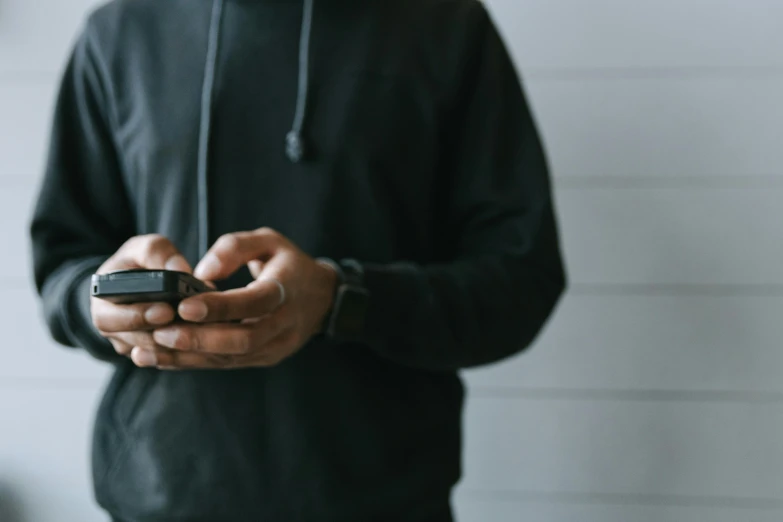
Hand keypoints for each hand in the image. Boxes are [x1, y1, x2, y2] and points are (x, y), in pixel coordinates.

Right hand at [91, 235, 191, 364]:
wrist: (137, 282)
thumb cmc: (140, 262)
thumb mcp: (144, 248)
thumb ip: (159, 253)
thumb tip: (179, 269)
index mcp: (101, 301)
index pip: (110, 317)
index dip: (137, 316)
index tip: (166, 310)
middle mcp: (112, 327)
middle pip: (132, 341)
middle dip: (160, 333)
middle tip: (187, 325)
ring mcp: (130, 343)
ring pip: (151, 353)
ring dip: (175, 343)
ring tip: (200, 330)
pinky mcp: (150, 353)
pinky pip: (165, 358)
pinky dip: (182, 351)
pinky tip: (202, 341)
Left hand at [143, 228, 337, 369]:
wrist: (322, 298)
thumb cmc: (289, 264)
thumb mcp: (268, 240)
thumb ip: (235, 248)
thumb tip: (202, 273)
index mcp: (286, 290)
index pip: (252, 303)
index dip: (219, 308)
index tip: (184, 306)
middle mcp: (284, 324)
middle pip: (242, 340)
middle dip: (199, 340)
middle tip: (160, 333)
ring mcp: (276, 346)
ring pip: (232, 358)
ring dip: (190, 357)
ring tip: (150, 350)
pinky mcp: (265, 358)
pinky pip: (228, 364)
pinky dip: (195, 362)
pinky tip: (164, 358)